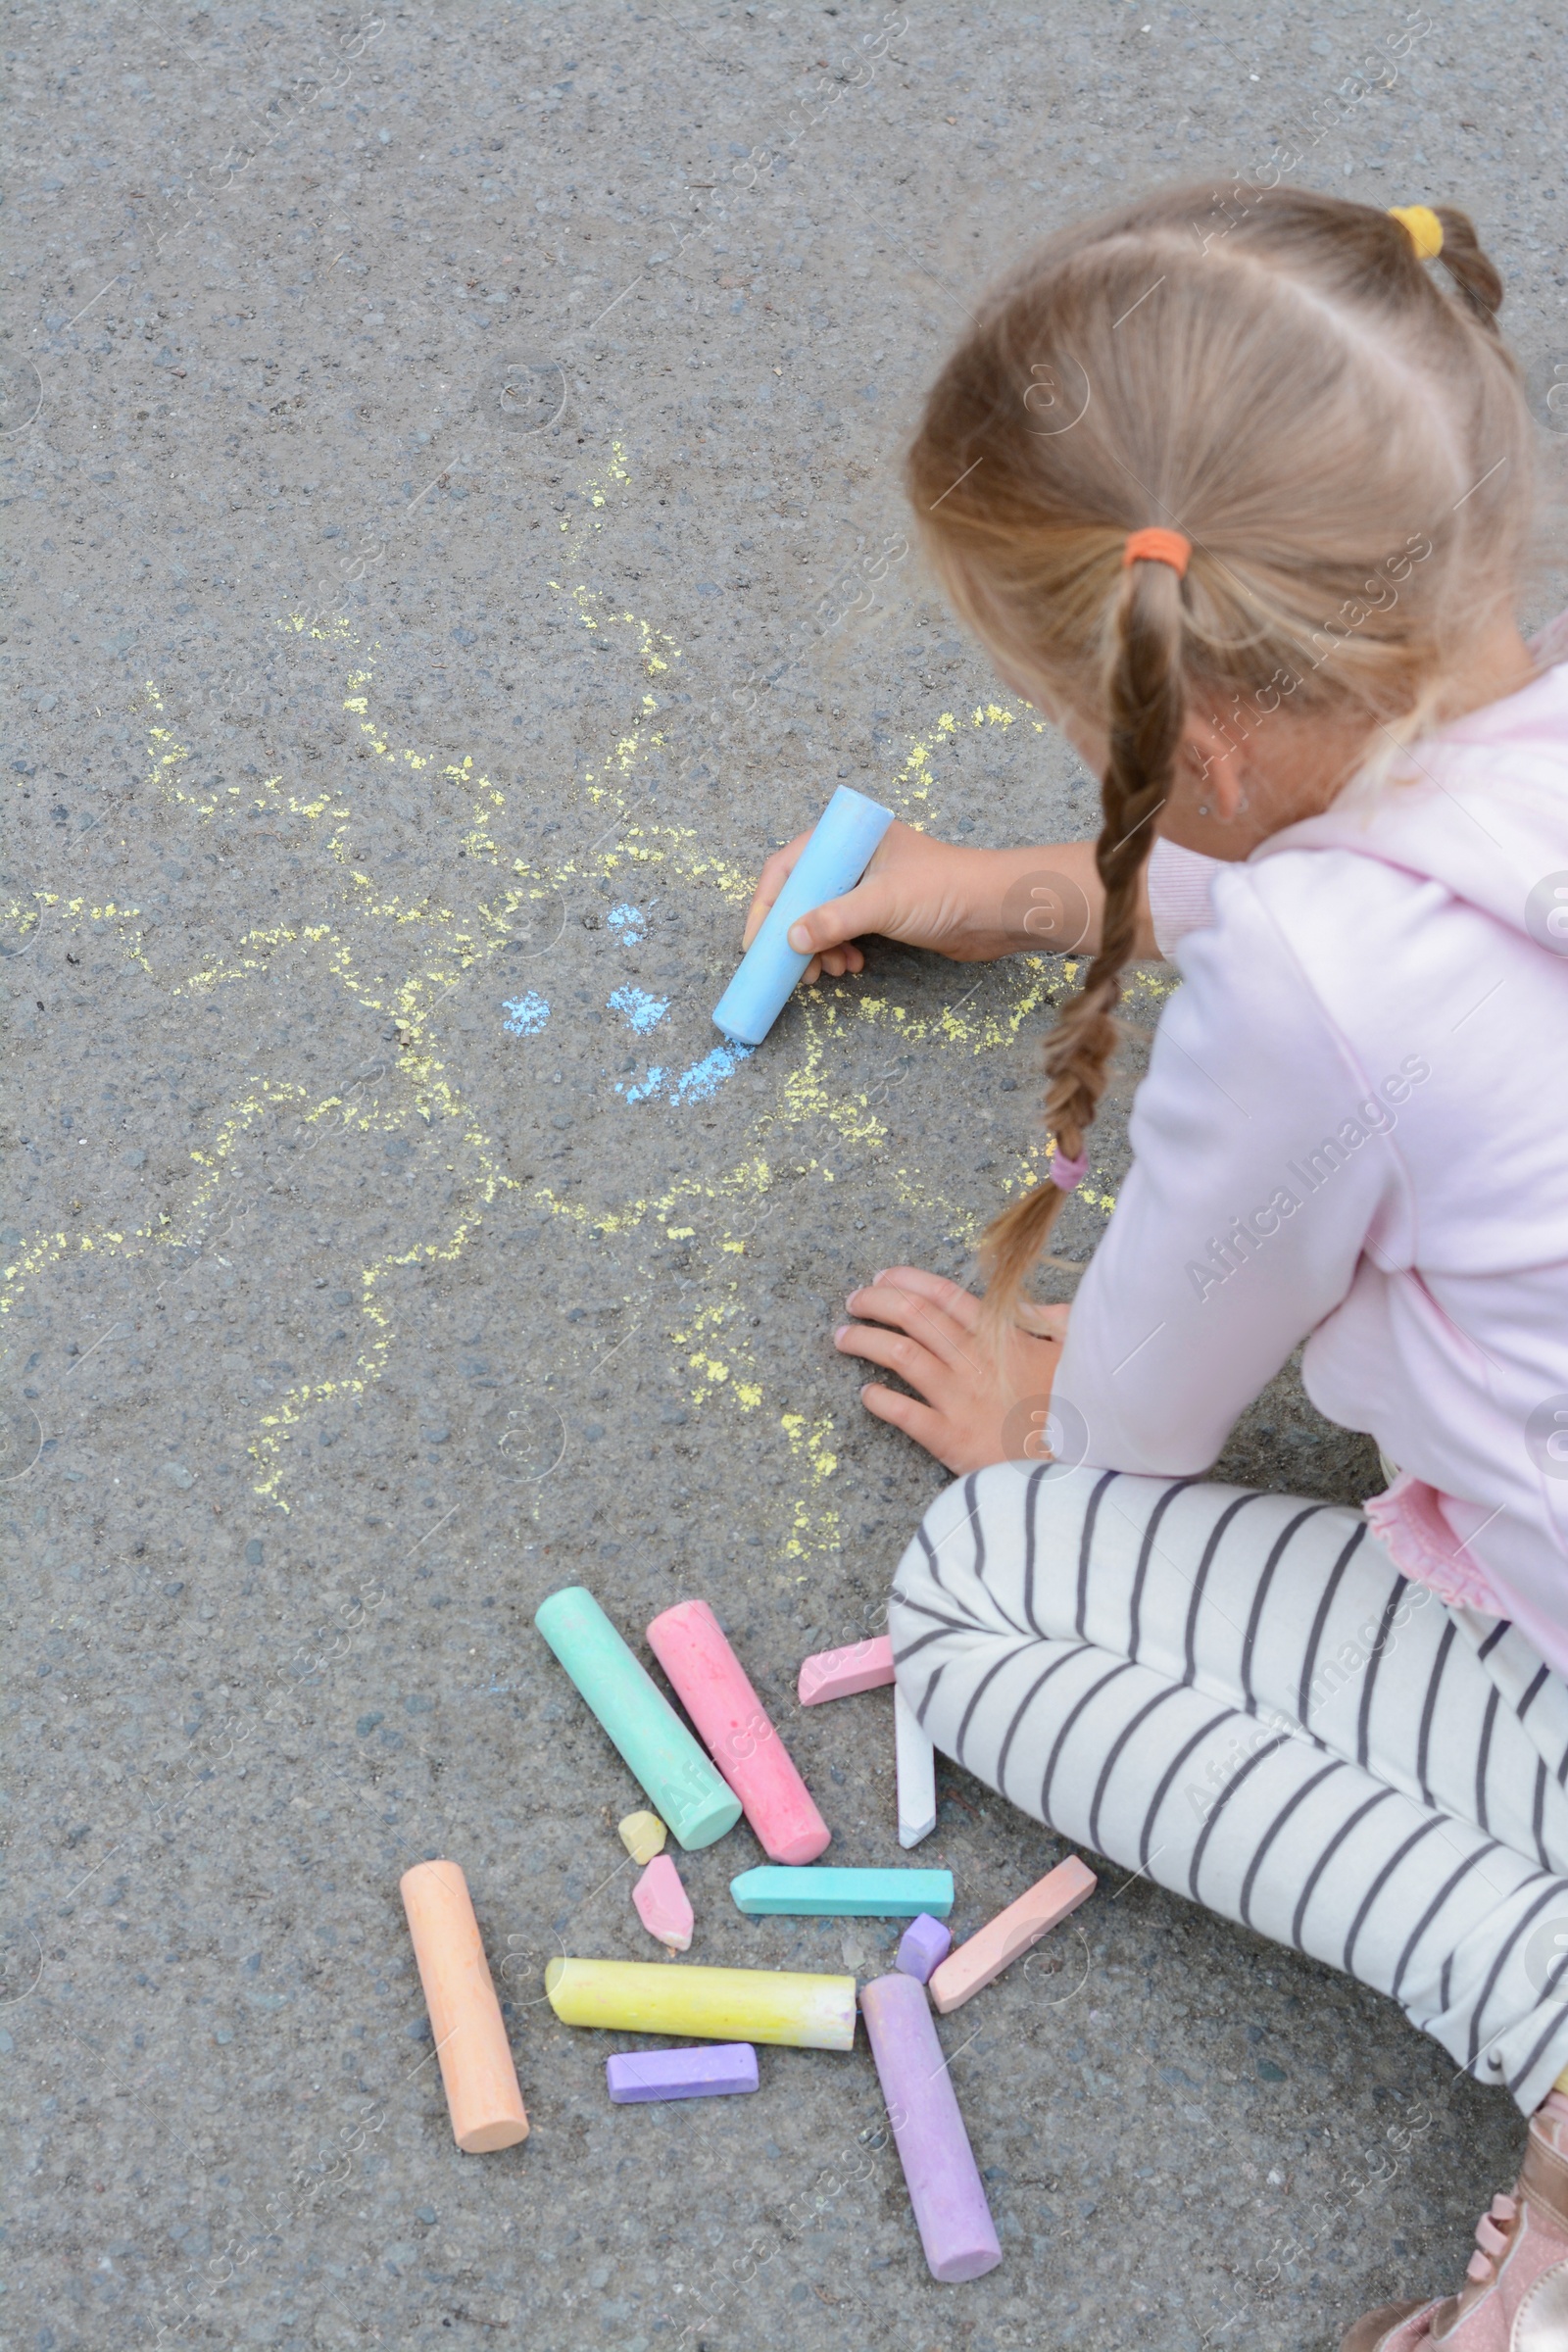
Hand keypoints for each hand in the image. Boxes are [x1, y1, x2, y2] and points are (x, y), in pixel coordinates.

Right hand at [740, 824, 1108, 986]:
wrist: (998, 911)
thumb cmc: (946, 891)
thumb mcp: (883, 902)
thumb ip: (834, 919)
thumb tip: (790, 940)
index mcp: (850, 838)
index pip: (790, 866)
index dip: (767, 905)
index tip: (756, 943)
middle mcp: (855, 857)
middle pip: (802, 893)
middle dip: (793, 933)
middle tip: (791, 967)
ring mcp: (869, 883)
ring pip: (822, 916)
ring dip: (817, 948)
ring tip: (826, 974)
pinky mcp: (884, 910)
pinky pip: (844, 930)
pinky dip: (839, 950)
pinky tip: (849, 968)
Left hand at [834, 1267, 1070, 1472]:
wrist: (1081, 1466)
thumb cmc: (1078, 1410)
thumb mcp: (1076, 1357)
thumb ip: (1058, 1326)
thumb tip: (1049, 1310)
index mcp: (1001, 1337)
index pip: (945, 1295)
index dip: (907, 1281)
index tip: (882, 1278)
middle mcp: (975, 1361)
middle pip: (913, 1316)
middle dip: (875, 1302)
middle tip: (853, 1301)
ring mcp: (961, 1399)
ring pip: (900, 1356)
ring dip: (865, 1341)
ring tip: (843, 1337)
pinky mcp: (953, 1439)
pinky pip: (905, 1414)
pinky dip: (880, 1400)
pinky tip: (867, 1394)